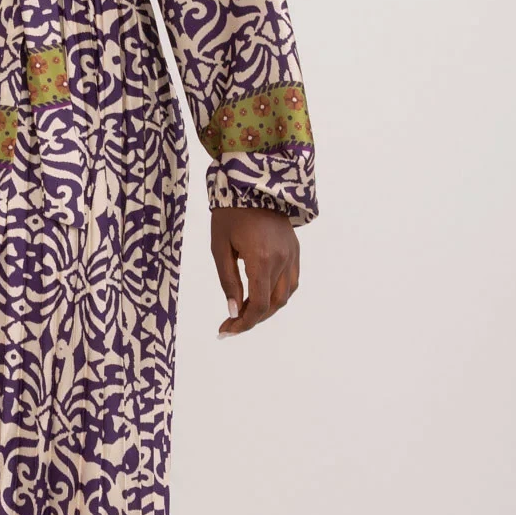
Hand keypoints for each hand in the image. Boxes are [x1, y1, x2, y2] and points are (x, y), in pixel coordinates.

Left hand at [211, 206, 298, 335]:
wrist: (253, 184)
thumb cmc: (230, 213)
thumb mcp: (220, 247)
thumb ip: (228, 281)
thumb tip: (234, 310)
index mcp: (261, 259)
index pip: (259, 305)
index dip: (244, 323)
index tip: (226, 330)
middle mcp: (282, 260)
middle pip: (273, 305)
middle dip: (252, 319)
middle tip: (231, 324)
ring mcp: (292, 255)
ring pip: (285, 295)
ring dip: (267, 309)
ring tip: (244, 311)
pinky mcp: (295, 250)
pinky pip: (291, 281)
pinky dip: (278, 294)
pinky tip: (260, 295)